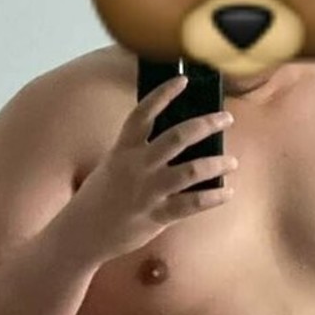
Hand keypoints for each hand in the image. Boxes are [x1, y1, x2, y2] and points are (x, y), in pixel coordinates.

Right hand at [67, 74, 238, 262]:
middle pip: (176, 137)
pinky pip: (191, 204)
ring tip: (232, 162)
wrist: (82, 233)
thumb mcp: (113, 166)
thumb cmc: (100, 197)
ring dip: (216, 164)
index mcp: (123, 150)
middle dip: (205, 125)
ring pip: (190, 171)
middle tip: (226, 118)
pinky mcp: (156, 216)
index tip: (184, 80)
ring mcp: (148, 191)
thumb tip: (176, 141)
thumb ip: (138, 153)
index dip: (163, 94)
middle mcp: (137, 166)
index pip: (143, 113)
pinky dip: (212, 198)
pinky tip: (227, 193)